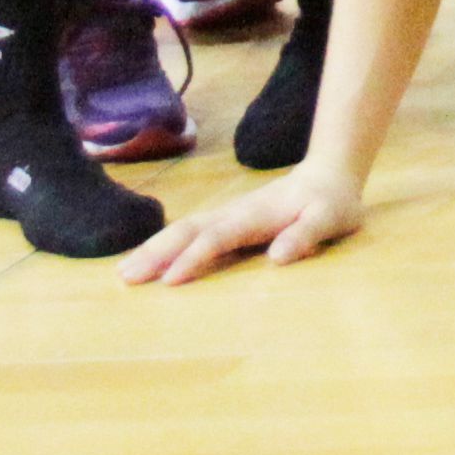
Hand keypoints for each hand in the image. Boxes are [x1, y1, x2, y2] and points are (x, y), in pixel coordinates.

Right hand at [120, 164, 368, 284]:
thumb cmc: (331, 203)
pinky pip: (188, 232)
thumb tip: (277, 257)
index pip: (218, 238)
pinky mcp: (225, 220)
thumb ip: (306, 236)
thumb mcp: (330, 219)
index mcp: (255, 216)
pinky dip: (164, 245)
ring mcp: (226, 214)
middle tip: (125, 277)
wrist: (328, 174)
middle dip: (156, 253)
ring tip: (123, 272)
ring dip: (153, 249)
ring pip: (183, 229)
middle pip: (188, 231)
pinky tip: (148, 259)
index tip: (169, 280)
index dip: (194, 258)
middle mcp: (233, 213)